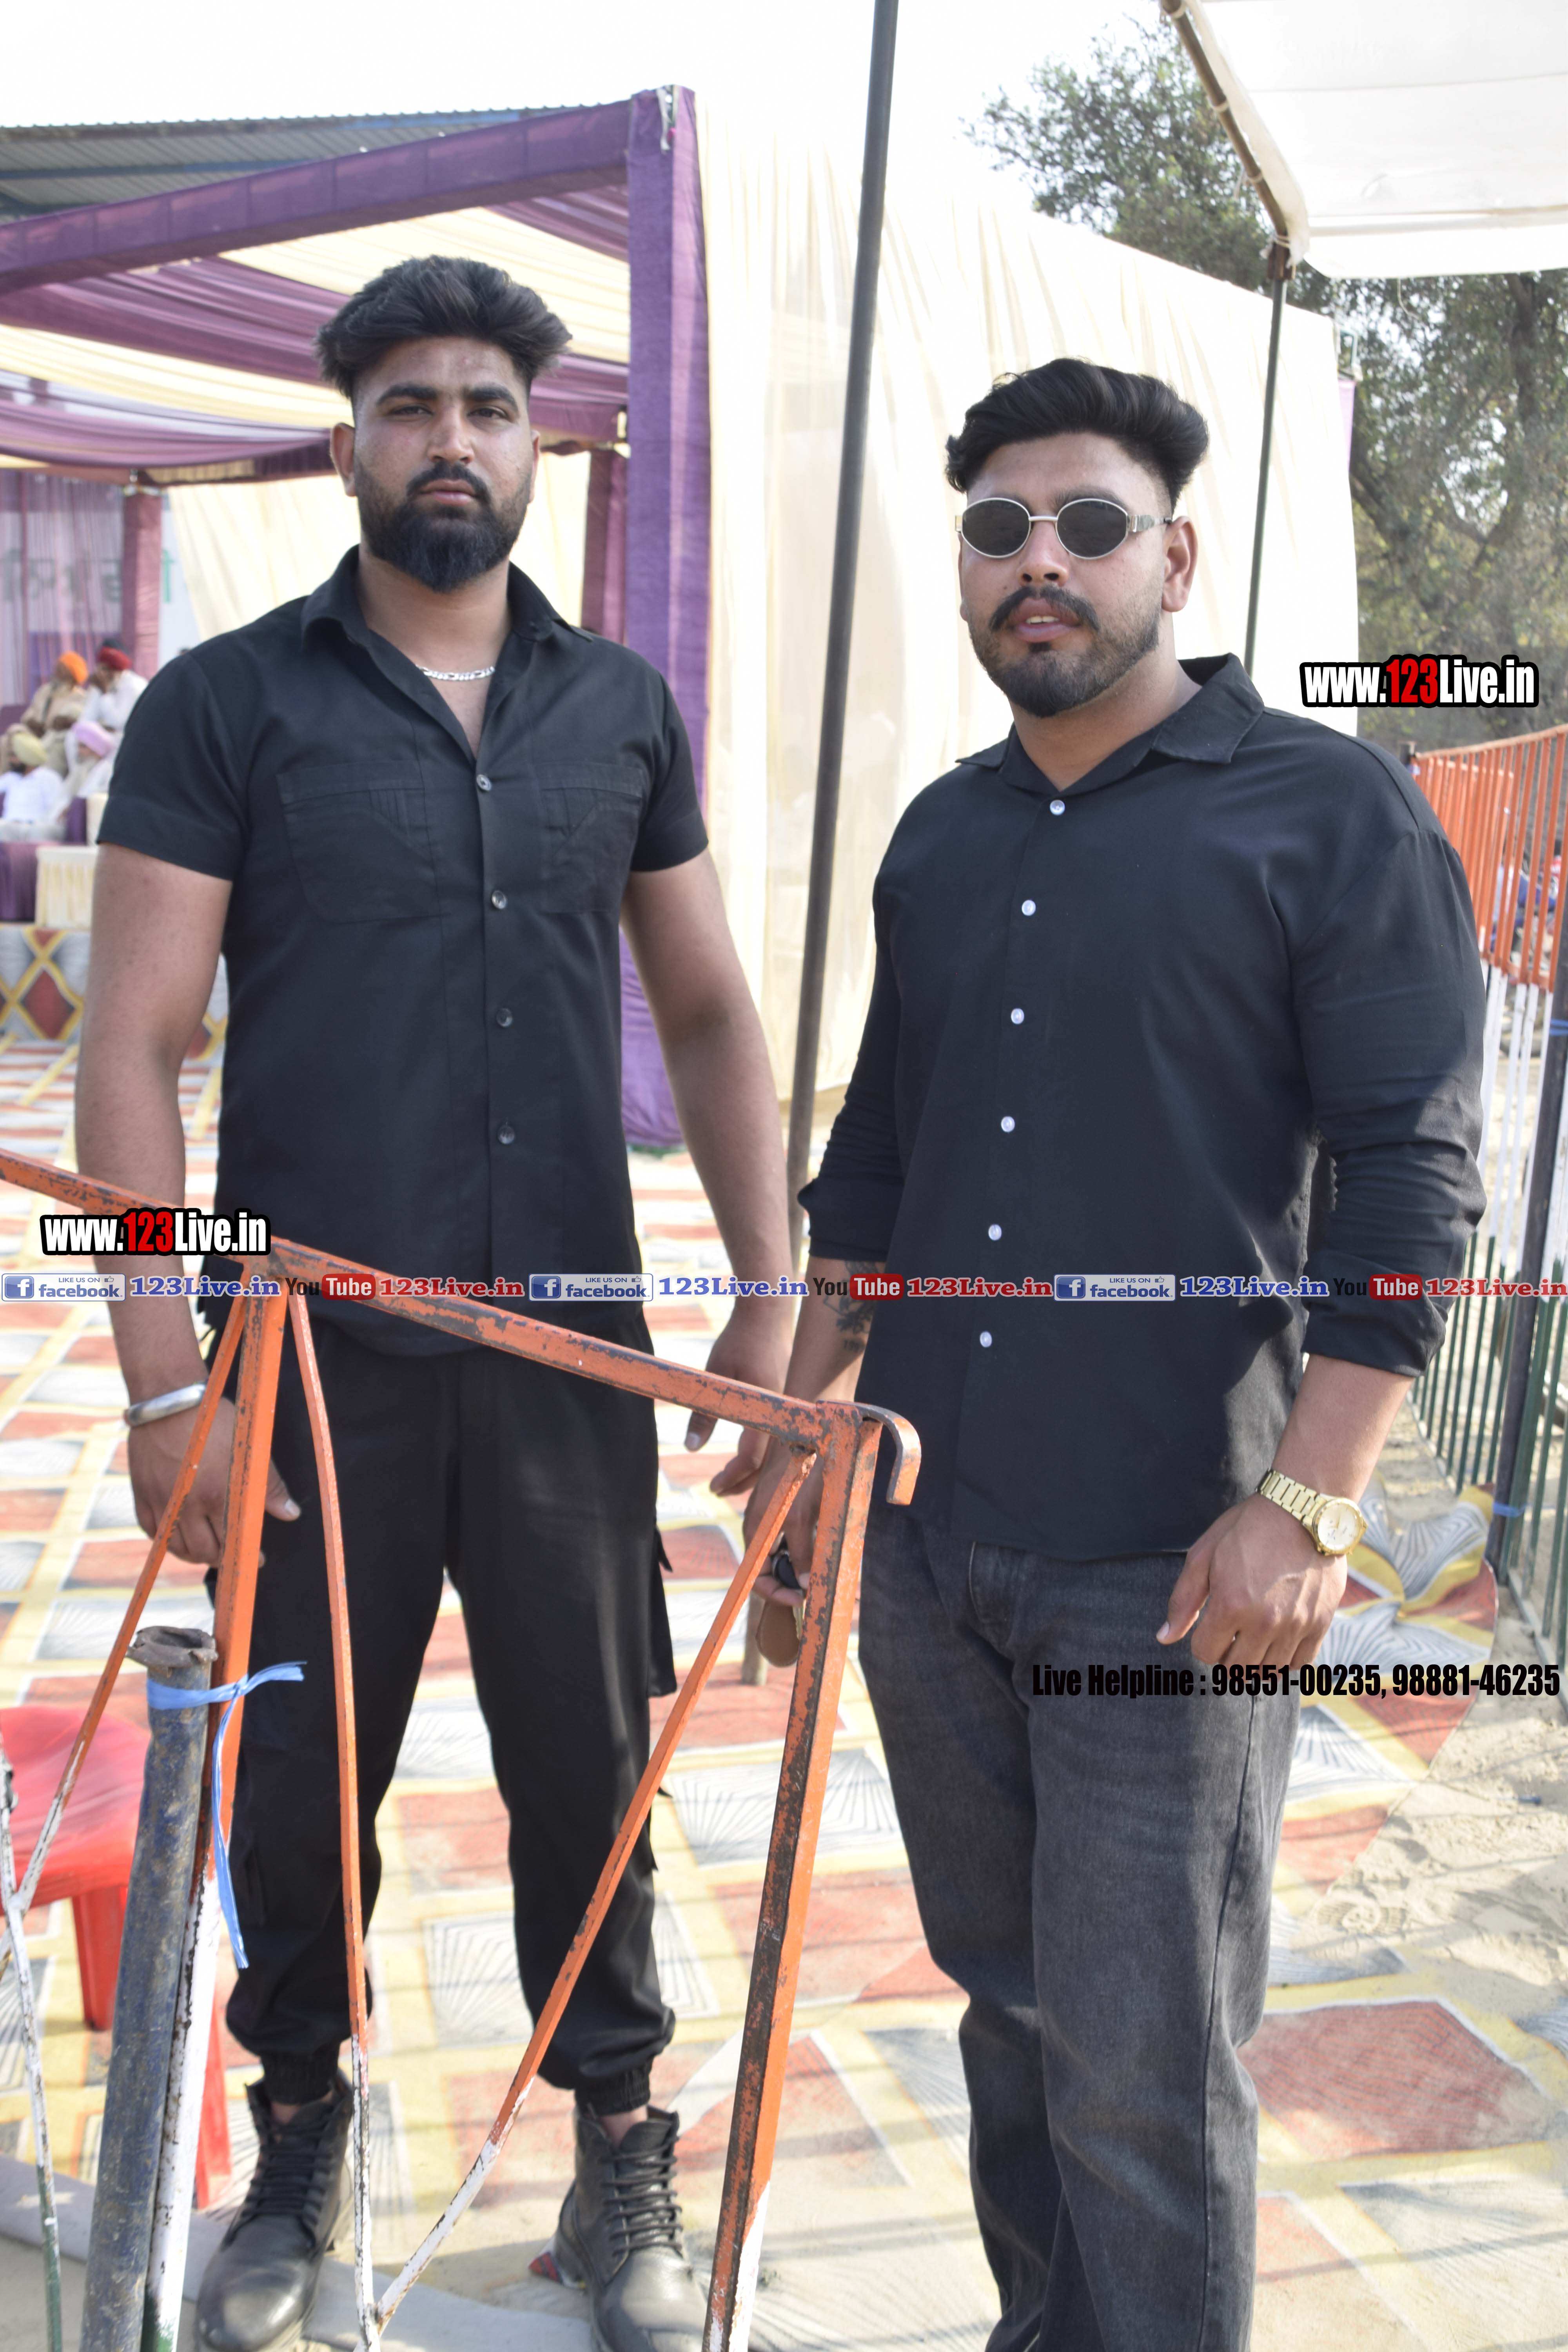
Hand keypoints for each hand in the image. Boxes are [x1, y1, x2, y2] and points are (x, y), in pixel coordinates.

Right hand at [128, 1396, 298, 1564]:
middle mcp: (188, 1503)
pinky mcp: (142, 1495)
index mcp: (217, 1494)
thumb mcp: (248, 1448)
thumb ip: (268, 1485)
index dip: (245, 1554)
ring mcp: (162, 1502)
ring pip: (176, 1547)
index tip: (255, 1559)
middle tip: (230, 1555)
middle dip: (220, 1558)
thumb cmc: (215, 1420)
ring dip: (194, 1555)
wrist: (170, 1401)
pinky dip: (166, 1541)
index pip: (233, 1540)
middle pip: (203, 1550)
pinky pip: (152, 1532)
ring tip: (207, 1551)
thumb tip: (290, 1514)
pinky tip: (178, 1538)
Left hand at [689, 1304, 791, 1493]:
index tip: (712, 1487)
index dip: (731, 1478)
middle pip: (768, 1465)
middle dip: (743, 1483)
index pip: (751, 1459)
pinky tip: (747, 1457)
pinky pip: (781, 1439)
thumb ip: (704, 1413)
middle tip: (717, 1490)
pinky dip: (765, 1456)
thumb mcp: (714, 1376)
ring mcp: (790, 1410)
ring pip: (778, 1455)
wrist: (767, 1314)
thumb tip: (690, 1449)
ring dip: (754, 1473)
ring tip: (730, 1481)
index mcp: (766, 1409)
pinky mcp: (790, 1405)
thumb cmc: (739, 1341)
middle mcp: (784, 1413)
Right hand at [741, 1437, 825, 1602]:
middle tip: (818, 1591)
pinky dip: (812, 1553)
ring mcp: (777, 1521)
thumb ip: (802, 1552)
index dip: (776, 1594)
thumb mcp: (801, 1516)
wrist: (813, 1436)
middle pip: (773, 1571)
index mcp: (757, 1533)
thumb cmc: (803, 1472)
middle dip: (793, 1585)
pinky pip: (800, 1542)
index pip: (757, 1578)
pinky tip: (829, 1552)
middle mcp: (763, 1530)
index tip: (802, 1600)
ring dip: (805, 1570)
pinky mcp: (793, 1512)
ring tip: (828, 1575)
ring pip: (788, 1558)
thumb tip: (804, 1585)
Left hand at [1157, 1493, 1347, 1668]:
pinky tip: (1277, 1639)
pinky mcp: (1320, 1623)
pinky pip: (1299, 1663)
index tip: (1209, 1627)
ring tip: (1252, 1636)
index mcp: (1231, 1605)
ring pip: (1268, 1672)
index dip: (1202, 1642)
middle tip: (1229, 1634)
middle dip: (1226, 1655)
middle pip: (1236, 1670)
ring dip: (1254, 1660)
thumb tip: (1165, 1637)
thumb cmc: (1247, 1529)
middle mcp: (1265, 1622)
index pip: (1206, 1653)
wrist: (1302, 1511)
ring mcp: (1296, 1625)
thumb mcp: (1204, 1555)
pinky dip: (1285, 1659)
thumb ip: (1183, 1600)